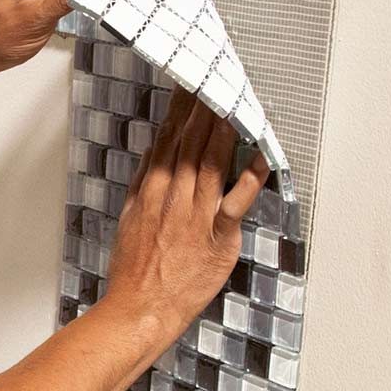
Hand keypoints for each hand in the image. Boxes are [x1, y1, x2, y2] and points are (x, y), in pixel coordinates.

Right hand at [105, 88, 269, 341]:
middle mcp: (171, 200)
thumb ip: (142, 190)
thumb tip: (152, 161)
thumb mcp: (128, 223)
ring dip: (223, 130)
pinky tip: (262, 156)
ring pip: (211, 163)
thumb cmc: (134, 273)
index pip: (165, 142)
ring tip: (233, 102)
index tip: (187, 88)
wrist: (139, 310)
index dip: (178, 112)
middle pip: (188, 145)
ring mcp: (195, 217)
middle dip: (201, 109)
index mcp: (148, 194)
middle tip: (214, 80)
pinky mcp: (217, 238)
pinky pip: (237, 202)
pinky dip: (251, 177)